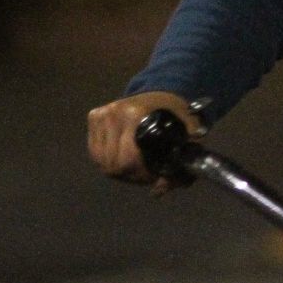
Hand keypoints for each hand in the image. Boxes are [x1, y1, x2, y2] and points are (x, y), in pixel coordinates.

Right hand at [86, 90, 201, 192]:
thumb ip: (182, 161)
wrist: (162, 90)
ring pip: (101, 160)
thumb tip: (159, 192)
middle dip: (131, 176)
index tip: (154, 178)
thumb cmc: (176, 113)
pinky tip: (122, 158)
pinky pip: (94, 151)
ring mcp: (102, 114)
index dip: (140, 175)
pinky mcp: (95, 116)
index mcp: (135, 115)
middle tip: (147, 175)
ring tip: (136, 168)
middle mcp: (114, 113)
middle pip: (113, 163)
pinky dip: (106, 160)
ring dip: (118, 171)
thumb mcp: (188, 130)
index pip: (127, 159)